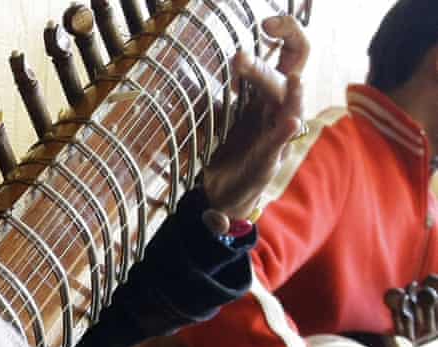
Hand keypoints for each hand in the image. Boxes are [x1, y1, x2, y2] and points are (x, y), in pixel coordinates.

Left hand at [202, 16, 310, 232]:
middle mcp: (277, 109)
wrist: (223, 192)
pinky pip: (279, 144)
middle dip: (266, 64)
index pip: (290, 52)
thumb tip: (184, 61)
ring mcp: (276, 135)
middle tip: (237, 58)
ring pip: (291, 107)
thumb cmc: (227, 147)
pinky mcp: (267, 161)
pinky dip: (284, 133)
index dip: (286, 32)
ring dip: (290, 94)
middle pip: (292, 73)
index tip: (265, 21)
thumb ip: (213, 87)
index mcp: (268, 93)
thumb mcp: (220, 111)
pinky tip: (291, 123)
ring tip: (295, 81)